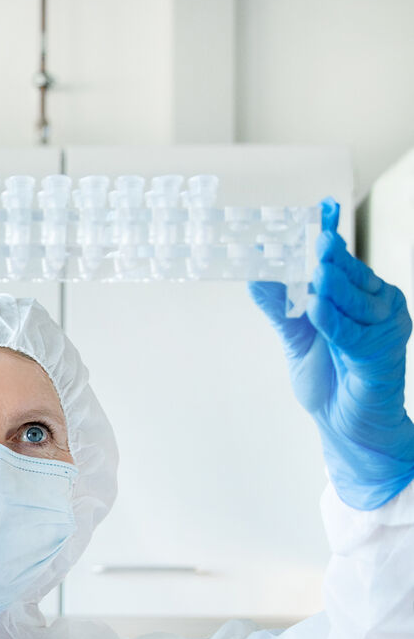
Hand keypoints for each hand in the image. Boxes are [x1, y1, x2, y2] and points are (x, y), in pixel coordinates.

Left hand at [250, 197, 413, 508]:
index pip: (342, 260)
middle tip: (316, 237)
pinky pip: (357, 333)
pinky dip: (337, 320)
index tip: (320, 209)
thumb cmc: (330, 381)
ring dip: (336, 284)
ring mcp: (383, 330)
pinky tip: (318, 307)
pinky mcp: (382, 355)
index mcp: (358, 298)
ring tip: (318, 268)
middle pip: (353, 274)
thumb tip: (255, 270)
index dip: (330, 234)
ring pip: (358, 299)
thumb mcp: (296, 335)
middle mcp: (377, 307)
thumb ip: (279, 304)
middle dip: (333, 256)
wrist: (348, 430)